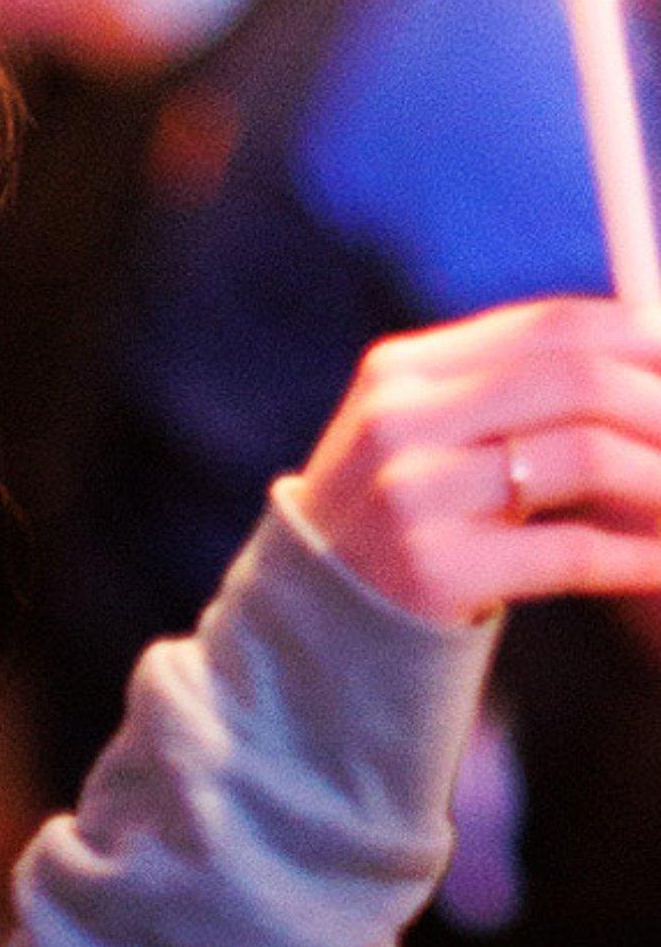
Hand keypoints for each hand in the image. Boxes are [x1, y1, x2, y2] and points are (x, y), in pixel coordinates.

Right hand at [290, 298, 660, 623]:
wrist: (319, 620)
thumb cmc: (406, 514)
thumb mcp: (429, 433)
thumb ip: (517, 388)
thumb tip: (657, 347)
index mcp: (401, 370)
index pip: (547, 327)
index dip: (644, 340)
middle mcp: (399, 420)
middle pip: (574, 381)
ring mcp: (412, 495)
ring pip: (582, 458)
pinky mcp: (433, 571)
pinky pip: (572, 552)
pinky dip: (640, 556)